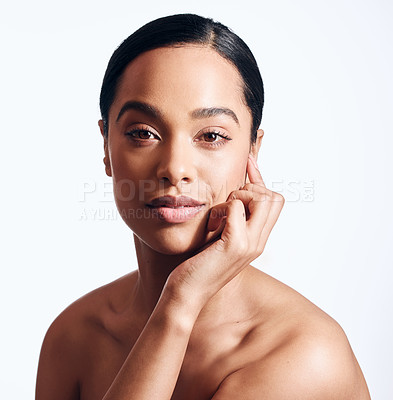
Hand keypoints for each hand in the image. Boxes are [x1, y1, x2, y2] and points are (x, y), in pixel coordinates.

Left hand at [165, 153, 284, 311]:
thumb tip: (231, 196)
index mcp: (257, 239)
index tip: (247, 160)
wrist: (187, 293)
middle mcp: (258, 241)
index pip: (274, 201)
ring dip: (238, 196)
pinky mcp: (233, 245)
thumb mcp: (218, 237)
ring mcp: (249, 244)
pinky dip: (222, 209)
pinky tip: (210, 224)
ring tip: (219, 214)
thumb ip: (230, 219)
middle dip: (251, 188)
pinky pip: (236, 208)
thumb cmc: (198, 265)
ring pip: (261, 198)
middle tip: (229, 200)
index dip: (260, 178)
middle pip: (274, 197)